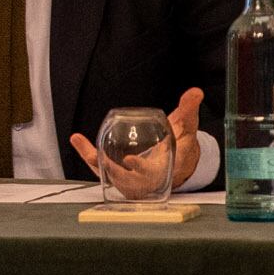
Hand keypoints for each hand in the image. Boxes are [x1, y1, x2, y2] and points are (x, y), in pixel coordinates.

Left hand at [72, 87, 204, 197]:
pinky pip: (102, 169)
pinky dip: (89, 155)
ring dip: (97, 164)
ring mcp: (133, 180)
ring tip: (85, 149)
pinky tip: (78, 140)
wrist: (177, 159)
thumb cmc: (182, 143)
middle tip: (104, 161)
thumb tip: (196, 92)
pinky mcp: (119, 176)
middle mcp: (148, 179)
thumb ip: (189, 109)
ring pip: (112, 177)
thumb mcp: (187, 127)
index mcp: (167, 169)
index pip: (154, 173)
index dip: (142, 169)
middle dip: (117, 173)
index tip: (131, 160)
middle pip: (130, 182)